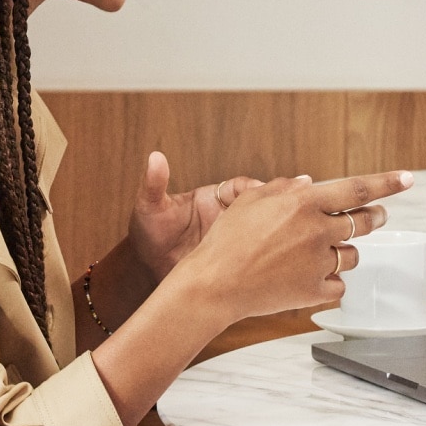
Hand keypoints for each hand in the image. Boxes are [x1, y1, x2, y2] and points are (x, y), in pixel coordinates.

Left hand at [127, 151, 266, 279]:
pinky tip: (267, 254)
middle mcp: (228, 215)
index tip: (258, 191)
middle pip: (259, 206)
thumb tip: (155, 156)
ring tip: (275, 235)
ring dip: (270, 229)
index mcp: (213, 198)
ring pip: (262, 228)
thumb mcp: (149, 207)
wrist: (148, 270)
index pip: (241, 186)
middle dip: (270, 206)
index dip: (252, 187)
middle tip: (276, 213)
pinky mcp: (237, 257)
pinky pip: (257, 251)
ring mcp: (234, 237)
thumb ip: (154, 183)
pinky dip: (265, 251)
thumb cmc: (148, 234)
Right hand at [163, 171, 410, 324]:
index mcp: (304, 204)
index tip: (408, 179)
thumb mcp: (250, 201)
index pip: (357, 189)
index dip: (387, 183)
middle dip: (375, 217)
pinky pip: (339, 284)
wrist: (213, 284)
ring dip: (345, 251)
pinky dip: (331, 281)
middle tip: (376, 216)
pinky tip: (313, 277)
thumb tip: (309, 182)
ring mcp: (319, 262)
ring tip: (323, 251)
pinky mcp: (315, 290)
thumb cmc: (226, 241)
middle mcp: (318, 231)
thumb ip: (284, 188)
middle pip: (364, 222)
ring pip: (353, 254)